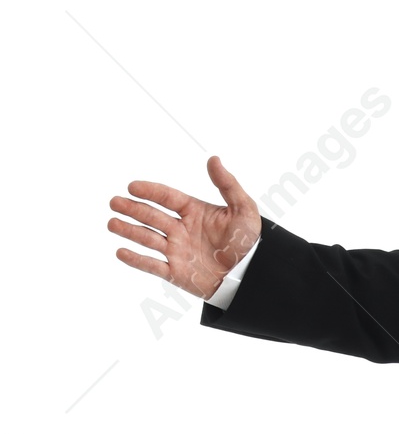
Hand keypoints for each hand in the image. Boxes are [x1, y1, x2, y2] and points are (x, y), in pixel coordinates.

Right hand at [108, 155, 261, 298]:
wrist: (251, 275)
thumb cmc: (248, 241)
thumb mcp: (243, 210)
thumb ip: (228, 185)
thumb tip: (213, 159)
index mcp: (193, 211)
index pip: (167, 197)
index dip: (150, 191)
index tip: (133, 186)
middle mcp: (180, 229)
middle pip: (152, 216)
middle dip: (132, 209)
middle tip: (114, 202)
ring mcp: (176, 251)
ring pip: (148, 239)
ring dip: (129, 231)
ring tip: (112, 223)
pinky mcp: (176, 273)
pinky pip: (153, 266)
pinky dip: (137, 260)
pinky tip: (121, 252)